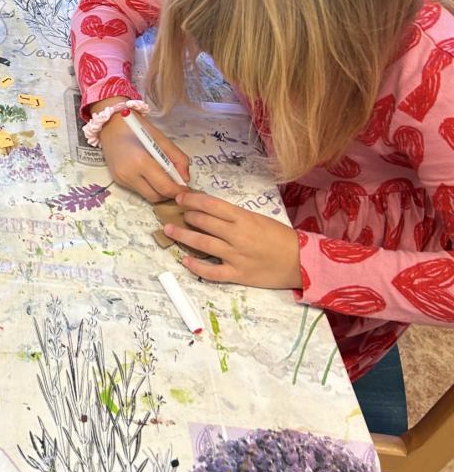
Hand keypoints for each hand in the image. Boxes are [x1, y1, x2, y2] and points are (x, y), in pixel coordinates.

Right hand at [98, 109, 190, 202]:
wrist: (110, 124)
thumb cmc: (137, 127)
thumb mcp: (162, 139)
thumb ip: (178, 159)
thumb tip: (185, 179)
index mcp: (141, 162)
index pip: (164, 187)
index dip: (179, 192)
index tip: (187, 189)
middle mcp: (129, 174)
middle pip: (156, 197)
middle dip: (169, 194)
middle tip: (176, 184)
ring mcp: (121, 179)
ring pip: (147, 195)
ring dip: (158, 191)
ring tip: (163, 178)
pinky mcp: (117, 180)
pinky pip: (138, 190)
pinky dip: (148, 186)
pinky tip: (148, 174)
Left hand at [165, 191, 301, 288]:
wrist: (302, 262)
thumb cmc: (281, 237)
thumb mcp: (258, 219)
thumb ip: (236, 216)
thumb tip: (210, 211)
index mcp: (244, 218)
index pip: (211, 205)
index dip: (192, 200)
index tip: (180, 197)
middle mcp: (237, 235)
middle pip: (203, 222)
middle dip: (186, 217)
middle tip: (175, 214)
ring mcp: (236, 256)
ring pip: (202, 244)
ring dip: (183, 236)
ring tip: (168, 231)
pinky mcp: (238, 274)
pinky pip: (212, 271)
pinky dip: (196, 266)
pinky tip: (185, 260)